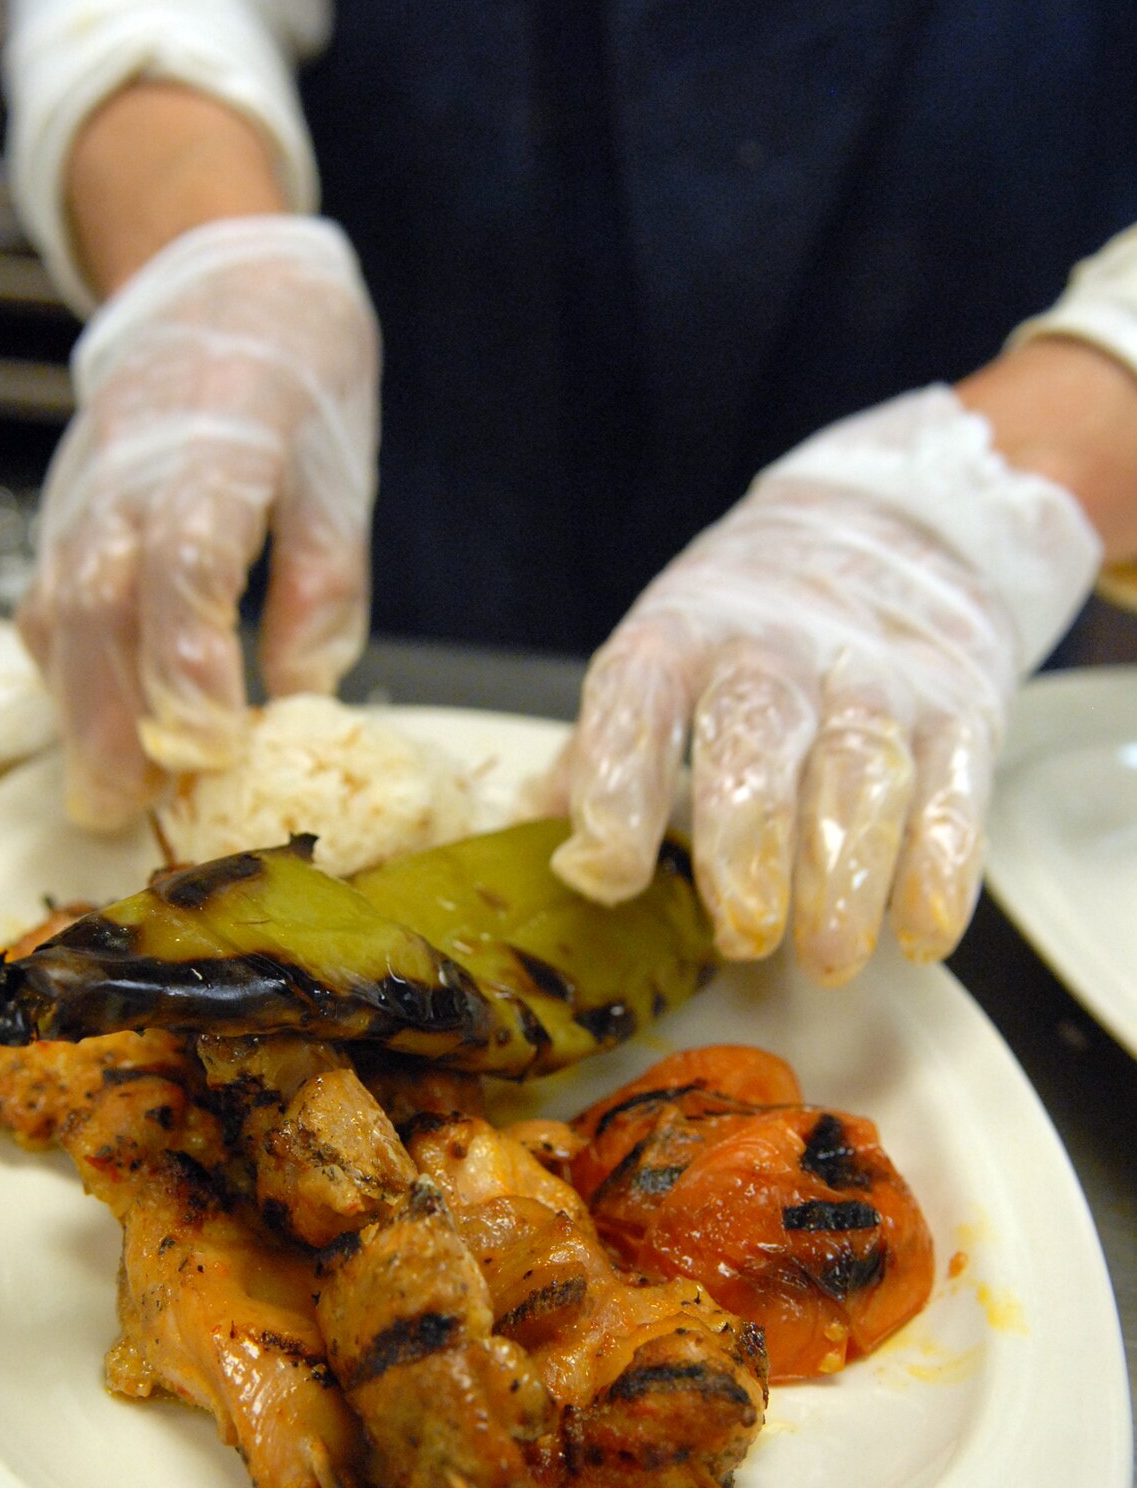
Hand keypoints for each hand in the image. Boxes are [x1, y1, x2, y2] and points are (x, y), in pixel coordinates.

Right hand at [19, 215, 378, 826]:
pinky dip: (64, 672)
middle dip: (112, 715)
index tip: (215, 739)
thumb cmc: (295, 379)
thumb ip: (322, 586)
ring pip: (58, 610)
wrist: (221, 281)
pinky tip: (92, 728)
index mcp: (217, 450)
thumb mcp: (339, 476)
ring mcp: (85, 492)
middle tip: (130, 805)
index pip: (188, 562)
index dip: (191, 658)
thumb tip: (304, 695)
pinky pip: (48, 600)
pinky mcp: (65, 511)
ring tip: (107, 794)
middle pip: (100, 604)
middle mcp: (132, 474)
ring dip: (77, 710)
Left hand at [550, 386, 1100, 982]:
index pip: (637, 701)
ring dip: (847, 871)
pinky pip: (955, 790)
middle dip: (749, 843)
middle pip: (756, 739)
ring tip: (830, 956)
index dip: (617, 786)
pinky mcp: (958, 708)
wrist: (892, 530)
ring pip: (861, 769)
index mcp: (678, 637)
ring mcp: (874, 676)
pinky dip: (944, 866)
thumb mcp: (659, 662)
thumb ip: (601, 754)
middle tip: (743, 933)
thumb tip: (529, 839)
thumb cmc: (744, 636)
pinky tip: (921, 933)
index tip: (605, 872)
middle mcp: (774, 649)